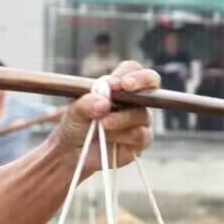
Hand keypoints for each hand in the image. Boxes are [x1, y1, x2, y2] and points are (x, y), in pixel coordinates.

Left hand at [55, 60, 156, 174]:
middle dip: (141, 81)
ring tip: (102, 123)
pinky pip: (141, 135)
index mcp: (117, 87)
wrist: (73, 153)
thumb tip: (103, 102)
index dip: (128, 73)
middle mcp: (132, 100)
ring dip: (122, 117)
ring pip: (142, 113)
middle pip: (151, 81)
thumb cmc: (75, 126)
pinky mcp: (140, 140)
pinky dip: (124, 135)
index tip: (114, 84)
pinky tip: (110, 138)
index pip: (131, 70)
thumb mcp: (73, 113)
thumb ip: (85, 104)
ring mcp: (139, 120)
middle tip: (124, 86)